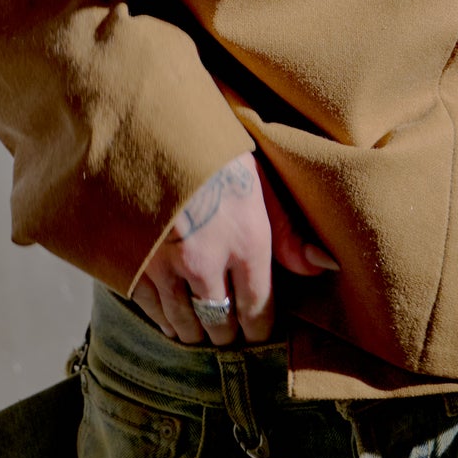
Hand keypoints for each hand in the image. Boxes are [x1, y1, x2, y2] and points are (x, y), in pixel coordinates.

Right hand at [131, 153, 338, 345]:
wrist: (151, 123)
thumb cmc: (214, 150)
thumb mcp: (260, 182)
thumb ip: (289, 232)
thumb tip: (326, 266)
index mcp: (246, 240)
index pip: (258, 308)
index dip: (260, 329)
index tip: (259, 334)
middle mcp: (206, 261)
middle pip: (221, 324)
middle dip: (228, 332)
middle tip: (230, 332)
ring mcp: (165, 265)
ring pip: (184, 323)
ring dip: (195, 332)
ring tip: (202, 332)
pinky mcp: (132, 261)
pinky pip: (150, 309)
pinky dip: (163, 320)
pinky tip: (170, 321)